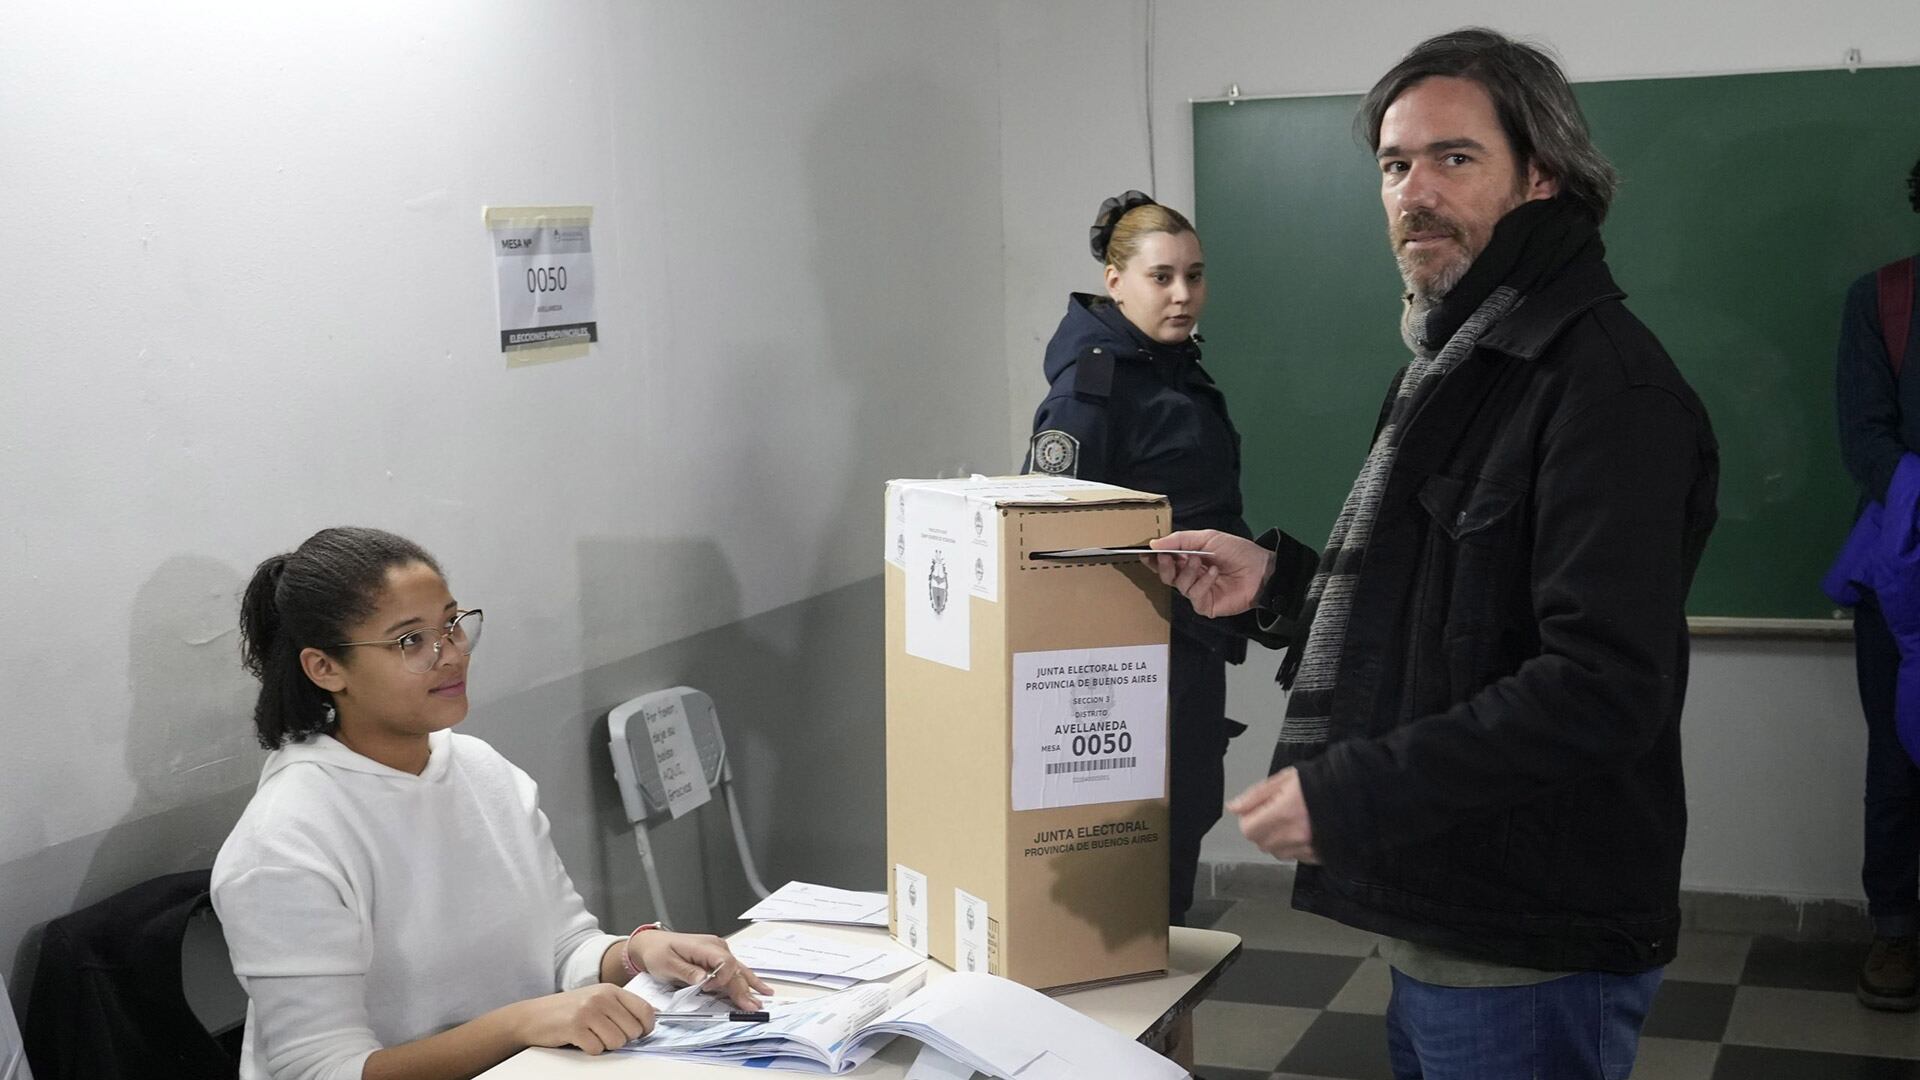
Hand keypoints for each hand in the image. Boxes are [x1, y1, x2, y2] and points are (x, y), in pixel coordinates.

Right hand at [511, 984, 654, 1054]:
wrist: (533, 1016)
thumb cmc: (568, 1009)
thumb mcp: (599, 999)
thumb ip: (624, 1005)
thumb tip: (653, 1014)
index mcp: (611, 990)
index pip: (645, 1010)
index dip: (646, 1027)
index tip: (640, 1033)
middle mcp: (601, 998)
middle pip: (632, 1031)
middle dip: (622, 1039)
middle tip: (605, 1034)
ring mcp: (588, 1012)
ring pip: (617, 1042)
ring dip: (605, 1045)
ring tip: (592, 1036)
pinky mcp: (575, 1027)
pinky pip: (597, 1049)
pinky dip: (590, 1050)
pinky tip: (580, 1039)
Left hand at [630, 930, 772, 1009]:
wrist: (651, 945)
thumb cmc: (658, 953)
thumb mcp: (667, 963)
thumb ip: (687, 971)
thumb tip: (704, 979)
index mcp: (704, 946)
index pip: (725, 961)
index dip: (722, 978)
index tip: (708, 989)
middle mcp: (716, 947)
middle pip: (735, 969)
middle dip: (744, 989)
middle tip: (753, 1006)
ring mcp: (718, 953)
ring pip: (739, 970)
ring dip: (751, 985)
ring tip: (764, 997)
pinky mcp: (716, 960)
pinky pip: (734, 971)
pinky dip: (746, 981)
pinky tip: (759, 988)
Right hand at [1144, 531, 1274, 617]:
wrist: (1261, 569)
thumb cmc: (1237, 551)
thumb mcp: (1208, 538)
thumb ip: (1180, 540)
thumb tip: (1153, 543)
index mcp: (1189, 559)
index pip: (1165, 561)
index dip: (1154, 558)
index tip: (1145, 552)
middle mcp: (1191, 576)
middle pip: (1167, 576)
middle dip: (1165, 566)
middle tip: (1168, 557)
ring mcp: (1198, 592)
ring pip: (1179, 586)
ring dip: (1188, 572)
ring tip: (1201, 562)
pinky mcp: (1206, 605)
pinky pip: (1194, 596)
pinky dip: (1202, 583)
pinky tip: (1213, 574)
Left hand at [1227, 767, 1317, 862]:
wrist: (1353, 792)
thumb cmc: (1318, 782)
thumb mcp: (1283, 780)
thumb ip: (1255, 795)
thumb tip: (1234, 808)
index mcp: (1284, 812)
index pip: (1248, 829)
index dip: (1249, 819)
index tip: (1258, 810)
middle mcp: (1296, 834)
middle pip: (1261, 843)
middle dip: (1262, 829)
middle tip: (1275, 813)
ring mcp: (1308, 847)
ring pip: (1277, 852)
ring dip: (1277, 841)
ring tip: (1291, 822)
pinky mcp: (1319, 855)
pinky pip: (1296, 857)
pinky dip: (1295, 848)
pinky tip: (1304, 831)